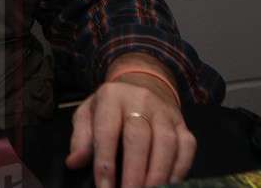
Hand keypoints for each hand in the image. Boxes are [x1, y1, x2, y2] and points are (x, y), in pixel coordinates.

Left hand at [65, 76, 194, 187]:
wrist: (142, 83)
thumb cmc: (110, 106)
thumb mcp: (88, 114)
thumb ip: (81, 138)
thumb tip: (74, 162)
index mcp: (112, 98)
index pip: (107, 131)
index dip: (105, 162)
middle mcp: (141, 101)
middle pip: (140, 137)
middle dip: (134, 171)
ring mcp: (165, 112)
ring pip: (166, 143)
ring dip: (158, 173)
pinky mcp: (182, 124)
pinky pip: (186, 147)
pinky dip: (180, 169)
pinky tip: (170, 185)